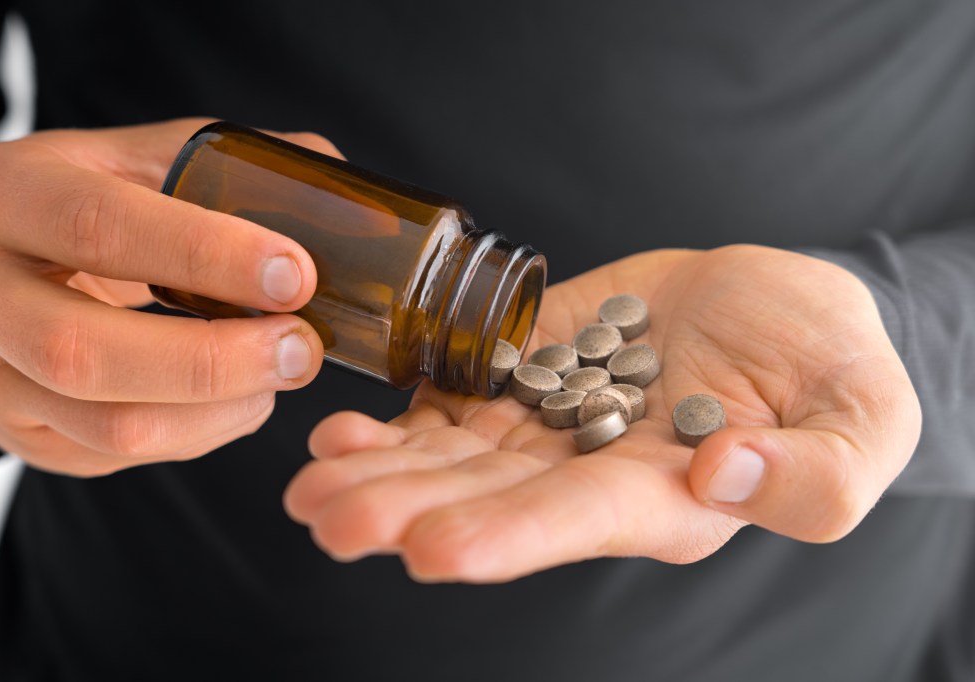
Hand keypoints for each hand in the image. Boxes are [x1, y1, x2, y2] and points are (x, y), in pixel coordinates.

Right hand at [0, 119, 339, 474]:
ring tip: (281, 374)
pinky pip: (115, 457)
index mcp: (7, 198)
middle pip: (88, 353)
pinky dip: (199, 434)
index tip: (296, 274)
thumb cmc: (68, 206)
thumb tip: (330, 183)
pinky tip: (240, 399)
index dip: (208, 255)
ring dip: (219, 411)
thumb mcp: (119, 160)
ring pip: (107, 426)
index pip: (101, 228)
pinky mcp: (19, 434)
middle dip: (218, 360)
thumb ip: (216, 165)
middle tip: (304, 348)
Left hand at [286, 246, 920, 581]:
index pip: (576, 522)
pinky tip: (344, 427)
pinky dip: (399, 414)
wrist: (775, 303)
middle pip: (487, 497)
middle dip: (406, 510)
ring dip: (379, 470)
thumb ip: (817, 474)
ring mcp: (549, 418)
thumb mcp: (862, 420)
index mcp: (664, 497)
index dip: (506, 536)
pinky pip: (454, 398)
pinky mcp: (526, 365)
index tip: (431, 549)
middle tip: (328, 519)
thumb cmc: (829, 364)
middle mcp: (588, 470)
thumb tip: (726, 477)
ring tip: (309, 482)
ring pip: (453, 455)